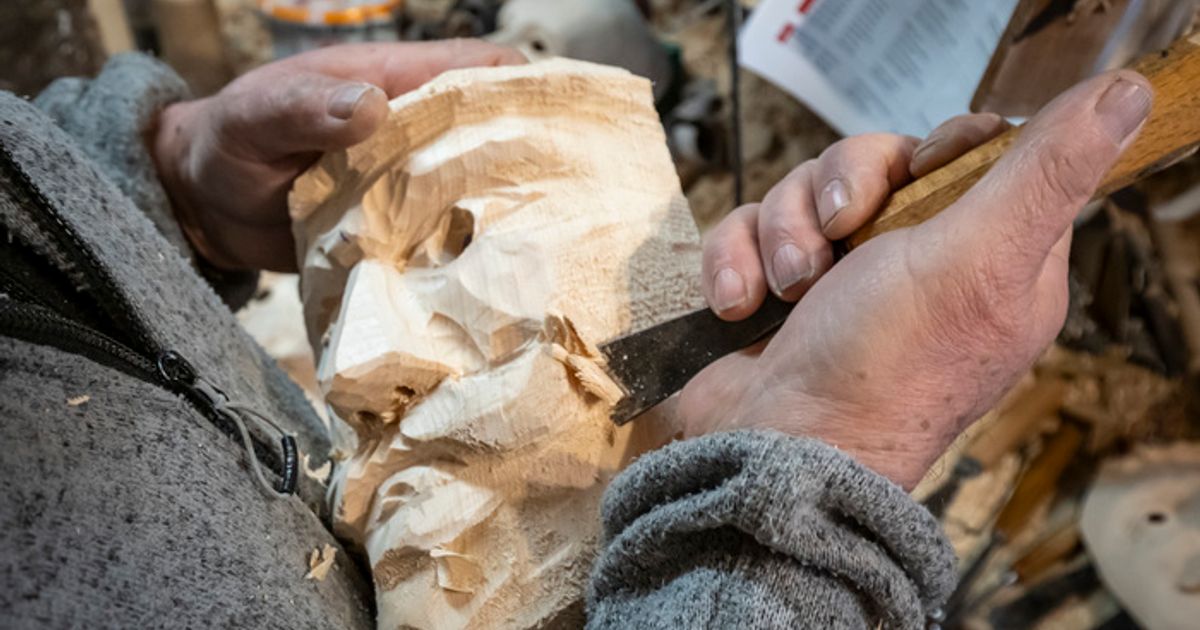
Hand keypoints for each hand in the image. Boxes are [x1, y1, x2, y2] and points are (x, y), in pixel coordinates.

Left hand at [153, 40, 524, 271]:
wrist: (200, 206)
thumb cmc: (226, 142)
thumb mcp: (252, 118)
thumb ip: (301, 108)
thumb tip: (370, 105)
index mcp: (393, 83)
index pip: (480, 68)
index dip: (524, 88)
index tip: (557, 125)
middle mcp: (413, 131)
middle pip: (495, 134)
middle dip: (529, 161)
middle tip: (557, 203)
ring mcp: (408, 183)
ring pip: (476, 191)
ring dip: (500, 215)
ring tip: (533, 247)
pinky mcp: (397, 230)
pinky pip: (441, 237)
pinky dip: (461, 254)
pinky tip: (483, 281)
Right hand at [680, 70, 1152, 488]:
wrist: (773, 450)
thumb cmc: (883, 370)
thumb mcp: (981, 259)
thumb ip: (1046, 172)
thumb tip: (1128, 97)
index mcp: (989, 259)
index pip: (976, 155)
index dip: (942, 147)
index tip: (920, 171)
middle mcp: (916, 266)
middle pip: (876, 160)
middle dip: (841, 189)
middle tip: (841, 233)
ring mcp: (840, 280)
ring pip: (803, 191)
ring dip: (784, 232)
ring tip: (788, 289)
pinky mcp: (775, 290)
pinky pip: (748, 229)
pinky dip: (737, 261)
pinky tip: (743, 304)